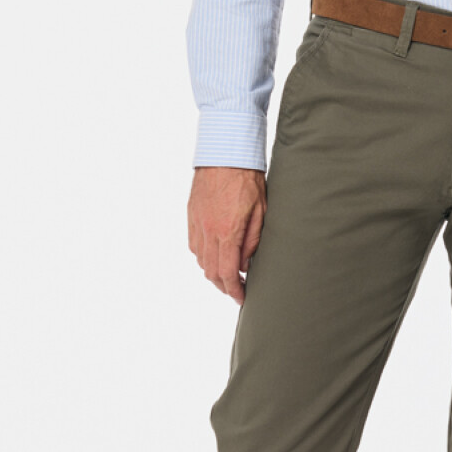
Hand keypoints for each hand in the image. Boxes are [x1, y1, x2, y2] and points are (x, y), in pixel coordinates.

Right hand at [188, 166, 267, 303]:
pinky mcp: (191, 214)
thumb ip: (253, 240)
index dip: (234, 290)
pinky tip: (214, 255)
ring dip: (212, 272)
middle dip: (223, 286)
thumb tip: (247, 263)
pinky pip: (193, 244)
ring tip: (227, 275)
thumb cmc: (247, 179)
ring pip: (200, 260)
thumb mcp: (261, 211)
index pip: (228, 273)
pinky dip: (202, 256)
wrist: (225, 152)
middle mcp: (208, 230)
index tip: (242, 298)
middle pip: (211, 271)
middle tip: (236, 290)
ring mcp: (196, 222)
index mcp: (227, 231)